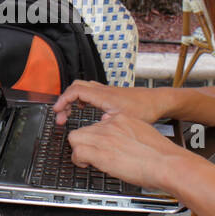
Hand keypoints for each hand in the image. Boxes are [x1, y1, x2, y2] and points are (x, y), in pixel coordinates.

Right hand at [52, 80, 166, 125]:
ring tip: (68, 113)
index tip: (57, 111)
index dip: (63, 100)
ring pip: (83, 88)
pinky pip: (90, 91)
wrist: (157, 101)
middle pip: (76, 87)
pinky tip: (84, 108)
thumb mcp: (126, 120)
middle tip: (61, 115)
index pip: (76, 91)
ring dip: (73, 99)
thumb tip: (95, 128)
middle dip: (65, 100)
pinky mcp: (110, 94)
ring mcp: (107, 91)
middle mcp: (103, 91)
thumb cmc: (145, 109)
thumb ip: (109, 124)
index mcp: (104, 96)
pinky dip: (82, 98)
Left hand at [67, 111, 188, 191]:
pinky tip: (86, 165)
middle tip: (89, 155)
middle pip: (83, 129)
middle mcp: (110, 125)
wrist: (167, 163)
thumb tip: (123, 140)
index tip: (100, 147)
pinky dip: (78, 160)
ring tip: (86, 161)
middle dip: (83, 143)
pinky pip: (77, 152)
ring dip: (78, 151)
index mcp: (122, 119)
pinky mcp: (100, 152)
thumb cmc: (161, 155)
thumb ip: (129, 133)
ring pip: (75, 138)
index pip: (98, 124)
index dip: (96, 138)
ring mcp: (104, 137)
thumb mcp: (144, 134)